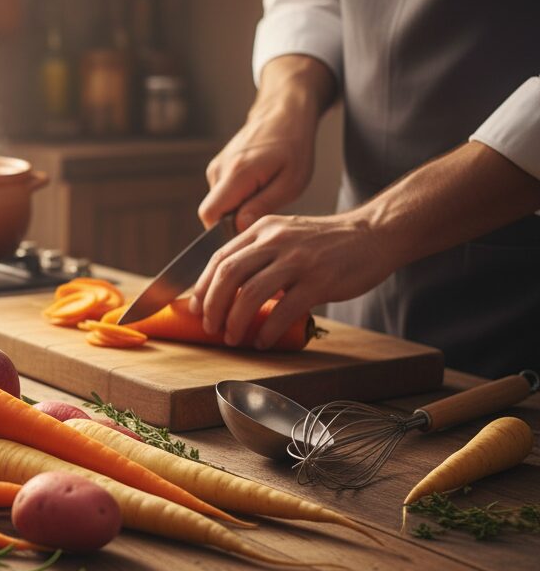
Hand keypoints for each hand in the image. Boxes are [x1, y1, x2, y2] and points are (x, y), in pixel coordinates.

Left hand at [188, 212, 396, 348]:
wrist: (374, 234)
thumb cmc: (326, 242)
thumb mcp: (286, 234)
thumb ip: (259, 252)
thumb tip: (227, 287)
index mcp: (262, 229)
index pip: (219, 258)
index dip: (203, 286)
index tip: (195, 308)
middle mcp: (276, 240)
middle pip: (229, 275)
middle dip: (213, 306)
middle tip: (210, 327)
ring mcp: (298, 260)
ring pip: (252, 294)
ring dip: (236, 321)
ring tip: (233, 338)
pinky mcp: (320, 280)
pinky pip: (285, 310)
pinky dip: (268, 330)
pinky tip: (262, 341)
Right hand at [198, 54, 334, 231]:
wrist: (283, 114)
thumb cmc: (293, 146)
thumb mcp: (290, 183)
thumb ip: (261, 207)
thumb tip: (238, 229)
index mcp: (236, 173)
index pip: (210, 214)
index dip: (223, 230)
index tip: (247, 231)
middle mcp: (219, 169)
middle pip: (213, 212)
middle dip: (234, 221)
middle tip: (264, 211)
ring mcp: (216, 167)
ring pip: (219, 203)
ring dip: (238, 207)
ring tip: (265, 192)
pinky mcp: (218, 166)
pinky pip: (222, 193)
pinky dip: (238, 197)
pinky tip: (258, 185)